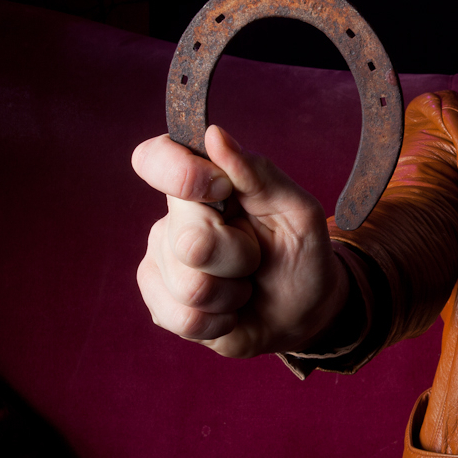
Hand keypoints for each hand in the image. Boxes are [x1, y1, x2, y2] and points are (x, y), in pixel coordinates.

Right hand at [132, 125, 348, 357]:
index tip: (220, 189)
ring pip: (190, 286)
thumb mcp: (298, 211)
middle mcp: (174, 218)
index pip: (155, 159)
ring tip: (243, 287)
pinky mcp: (159, 302)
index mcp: (203, 182)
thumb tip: (215, 135)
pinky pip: (184, 317)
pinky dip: (220, 322)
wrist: (303, 312)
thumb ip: (259, 173)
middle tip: (254, 258)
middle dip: (239, 258)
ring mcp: (161, 261)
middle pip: (191, 241)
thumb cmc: (301, 253)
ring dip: (232, 294)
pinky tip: (228, 312)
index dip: (181, 174)